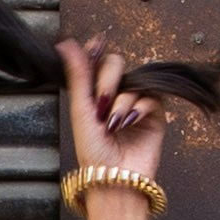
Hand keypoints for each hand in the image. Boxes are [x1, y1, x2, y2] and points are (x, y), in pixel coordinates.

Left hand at [57, 37, 166, 217]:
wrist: (113, 177)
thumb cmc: (93, 151)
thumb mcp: (81, 111)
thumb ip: (78, 76)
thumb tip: (65, 43)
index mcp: (93, 94)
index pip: (96, 62)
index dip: (96, 51)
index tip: (96, 42)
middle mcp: (114, 95)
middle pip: (116, 64)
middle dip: (108, 80)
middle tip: (101, 102)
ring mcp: (135, 104)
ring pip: (134, 82)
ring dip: (122, 101)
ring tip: (113, 124)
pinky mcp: (154, 115)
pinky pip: (151, 97)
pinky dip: (139, 108)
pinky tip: (129, 124)